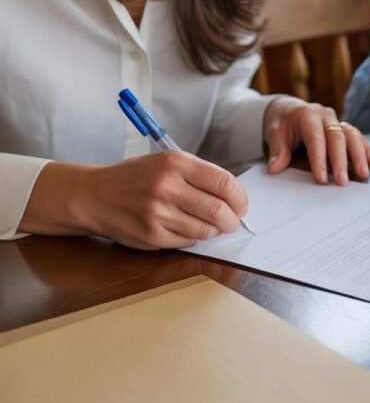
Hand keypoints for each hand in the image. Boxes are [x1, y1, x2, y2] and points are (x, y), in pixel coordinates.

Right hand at [35, 152, 249, 249]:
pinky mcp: (153, 236)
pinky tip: (185, 227)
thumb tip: (233, 195)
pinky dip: (194, 236)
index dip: (240, 197)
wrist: (94, 196)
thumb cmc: (135, 177)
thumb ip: (198, 175)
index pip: (224, 182)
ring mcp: (159, 214)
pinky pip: (188, 240)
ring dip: (214, 230)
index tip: (242, 204)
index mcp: (174, 163)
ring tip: (209, 224)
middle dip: (233, 220)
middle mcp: (166, 187)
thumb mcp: (165, 162)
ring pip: (206, 230)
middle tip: (233, 221)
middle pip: (219, 210)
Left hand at [263, 97, 369, 184]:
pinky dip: (365, 149)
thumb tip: (275, 168)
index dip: (319, 159)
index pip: (316, 139)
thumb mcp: (274, 134)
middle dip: (341, 161)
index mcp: (307, 116)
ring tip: (362, 174)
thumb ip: (277, 150)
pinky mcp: (344, 127)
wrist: (289, 111)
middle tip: (342, 182)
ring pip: (352, 135)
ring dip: (359, 155)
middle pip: (337, 137)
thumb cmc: (283, 124)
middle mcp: (325, 116)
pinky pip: (358, 136)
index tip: (321, 179)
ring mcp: (337, 120)